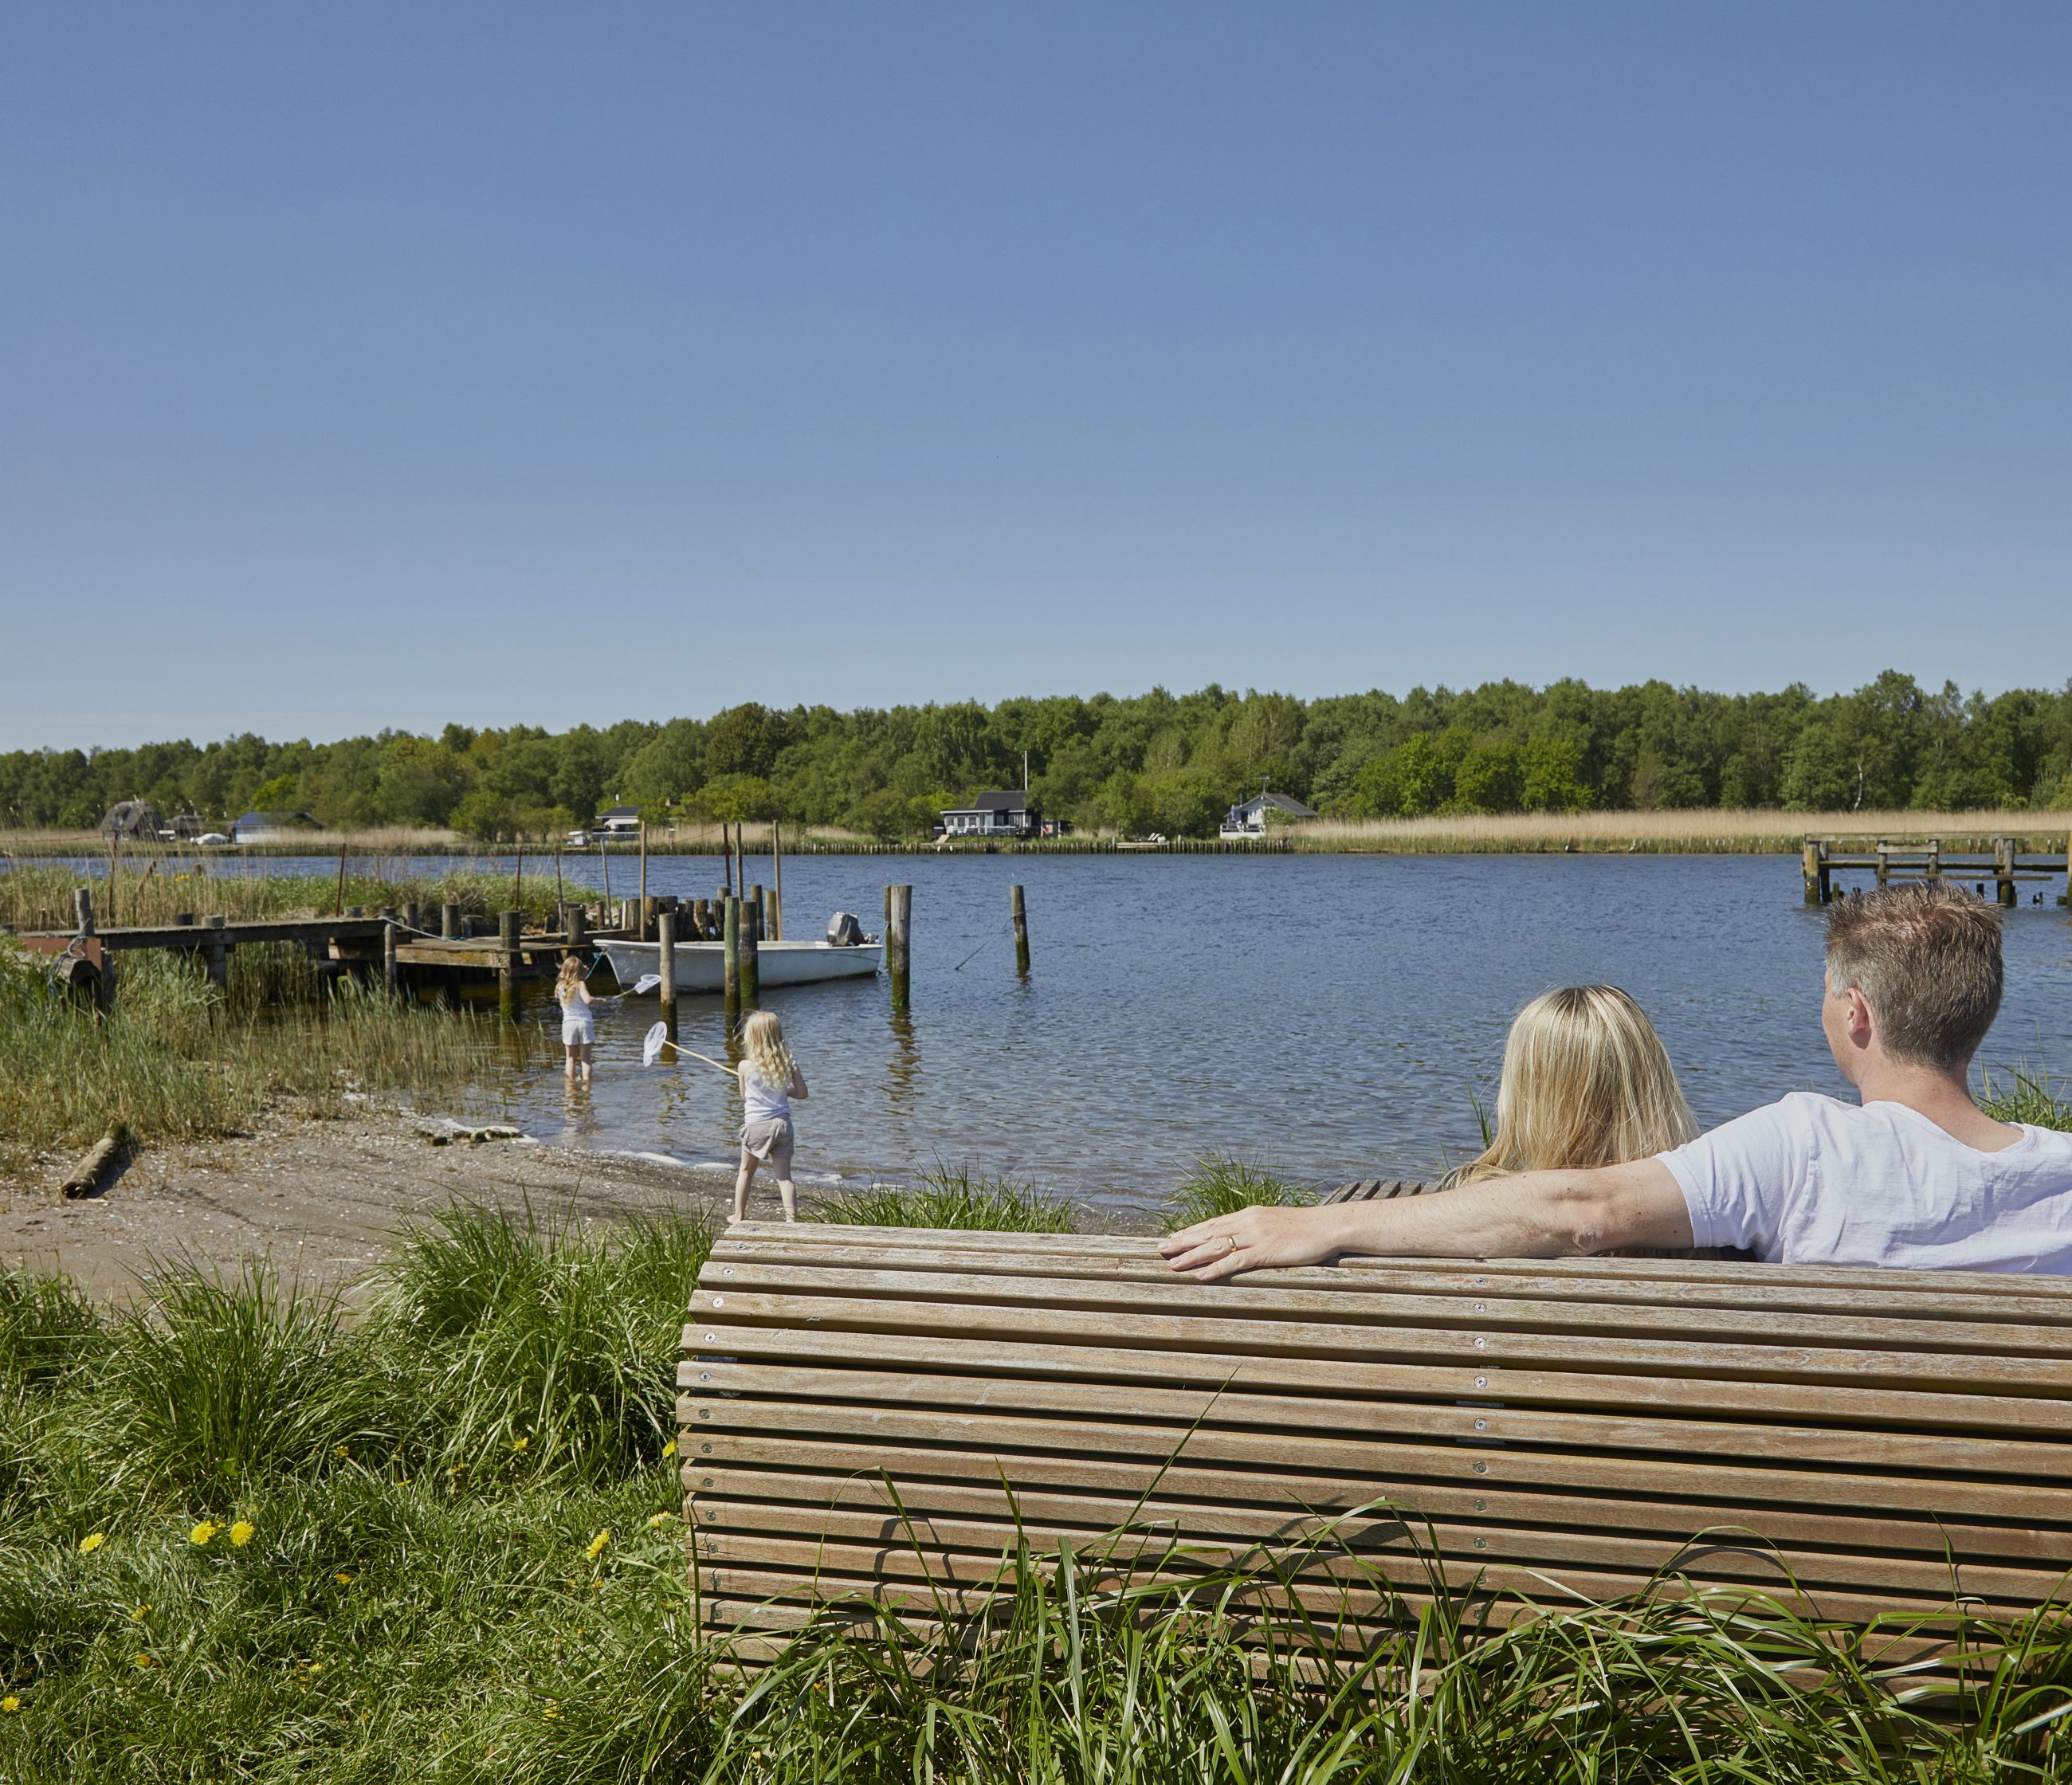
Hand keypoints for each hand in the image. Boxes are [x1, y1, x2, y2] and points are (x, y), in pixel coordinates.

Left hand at [1157, 1205, 1338, 1280]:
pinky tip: (1201, 1275)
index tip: (1172, 1238)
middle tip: (1160, 1249)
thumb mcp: (1275, 1223)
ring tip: (1172, 1264)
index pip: (1213, 1224)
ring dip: (1192, 1256)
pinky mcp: (1265, 1251)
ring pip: (1216, 1246)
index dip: (1190, 1232)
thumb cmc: (1305, 1228)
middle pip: (1208, 1232)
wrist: (1328, 1226)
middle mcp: (1247, 1222)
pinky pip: (1235, 1261)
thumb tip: (1241, 1239)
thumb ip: (1256, 1229)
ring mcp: (1256, 1236)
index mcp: (1248, 1215)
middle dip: (1182, 1241)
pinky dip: (1216, 1268)